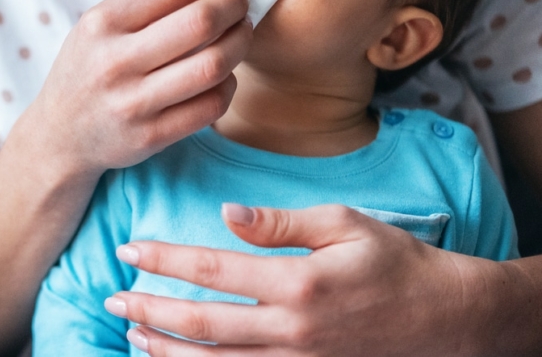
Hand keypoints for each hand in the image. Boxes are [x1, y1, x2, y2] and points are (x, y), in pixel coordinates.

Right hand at [14, 0, 258, 177]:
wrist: (60, 135)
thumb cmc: (90, 67)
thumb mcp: (106, 22)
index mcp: (103, 23)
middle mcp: (115, 62)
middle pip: (201, 22)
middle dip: (236, 4)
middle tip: (243, 1)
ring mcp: (133, 103)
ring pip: (213, 65)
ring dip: (240, 43)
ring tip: (240, 33)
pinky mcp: (151, 137)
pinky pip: (211, 106)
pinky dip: (228, 84)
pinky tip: (223, 74)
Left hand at [106, 204, 509, 355]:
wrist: (444, 320)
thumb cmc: (393, 262)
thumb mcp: (345, 225)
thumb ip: (281, 223)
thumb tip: (226, 214)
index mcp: (299, 282)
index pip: (214, 269)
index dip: (165, 258)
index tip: (129, 248)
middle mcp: (291, 329)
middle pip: (202, 322)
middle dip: (150, 308)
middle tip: (112, 295)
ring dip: (165, 347)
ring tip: (130, 330)